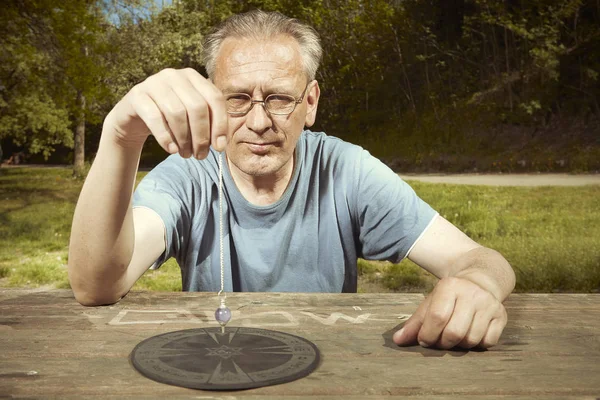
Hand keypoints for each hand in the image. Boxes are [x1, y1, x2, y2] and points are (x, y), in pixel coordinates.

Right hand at [104, 68, 227, 158]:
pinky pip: (155, 117)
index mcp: (193, 77)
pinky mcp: (137, 95)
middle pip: (197, 107)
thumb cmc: (169, 120)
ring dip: (184, 139)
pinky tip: (171, 150)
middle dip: (201, 136)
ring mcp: (154, 82)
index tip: (219, 147)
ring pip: (177, 112)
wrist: (134, 119)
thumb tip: (221, 143)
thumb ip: (209, 124)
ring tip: (185, 154)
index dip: (220, 125)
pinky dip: (165, 137)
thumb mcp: (191, 118)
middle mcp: (174, 75)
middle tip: (200, 155)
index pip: (215, 98)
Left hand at [393, 277, 506, 349]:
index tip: (424, 339)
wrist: (481, 280)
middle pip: (454, 332)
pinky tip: (471, 334)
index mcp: (450, 286)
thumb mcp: (431, 302)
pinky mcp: (502, 315)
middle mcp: (471, 293)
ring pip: (471, 339)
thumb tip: (398, 340)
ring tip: (454, 337)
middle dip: (443, 343)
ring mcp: (489, 304)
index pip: (437, 317)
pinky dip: (477, 344)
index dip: (427, 334)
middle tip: (439, 341)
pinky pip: (488, 342)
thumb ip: (415, 322)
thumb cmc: (450, 296)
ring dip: (459, 345)